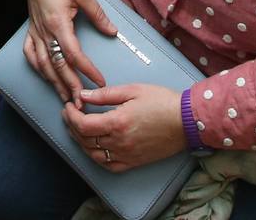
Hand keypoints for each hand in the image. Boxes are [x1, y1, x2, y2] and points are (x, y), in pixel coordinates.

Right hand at [20, 0, 113, 103]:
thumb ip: (97, 15)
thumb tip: (112, 32)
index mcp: (58, 22)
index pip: (73, 54)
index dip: (87, 70)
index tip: (100, 81)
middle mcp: (44, 31)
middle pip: (57, 65)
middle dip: (70, 86)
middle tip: (81, 103)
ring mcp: (35, 31)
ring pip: (42, 64)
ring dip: (54, 82)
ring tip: (65, 97)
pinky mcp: (30, 29)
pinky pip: (30, 54)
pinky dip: (37, 68)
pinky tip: (45, 76)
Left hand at [65, 83, 189, 171]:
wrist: (186, 121)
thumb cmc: (162, 101)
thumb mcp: (132, 90)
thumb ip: (105, 94)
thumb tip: (83, 95)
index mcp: (117, 123)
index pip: (83, 125)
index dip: (71, 115)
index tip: (69, 106)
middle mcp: (119, 142)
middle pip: (85, 140)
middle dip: (72, 126)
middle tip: (70, 114)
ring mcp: (127, 155)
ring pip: (94, 155)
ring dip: (81, 143)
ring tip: (78, 129)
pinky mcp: (134, 162)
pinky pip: (110, 166)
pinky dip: (97, 158)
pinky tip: (95, 148)